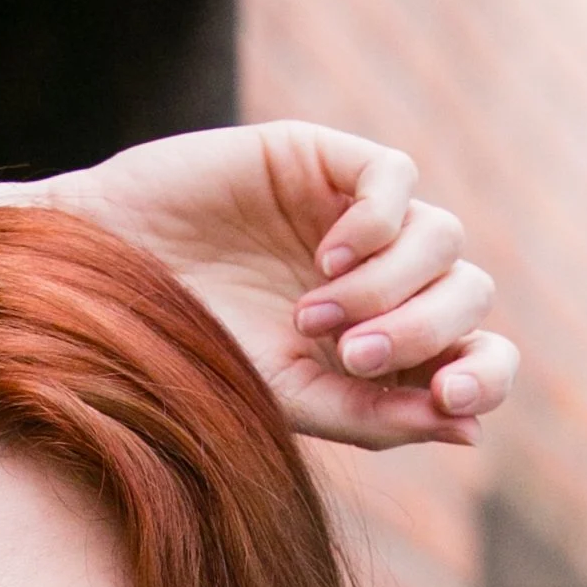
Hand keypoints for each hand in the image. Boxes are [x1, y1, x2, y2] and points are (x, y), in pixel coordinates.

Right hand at [0, 124, 513, 451]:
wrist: (103, 292)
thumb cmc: (189, 356)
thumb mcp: (289, 402)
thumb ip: (377, 416)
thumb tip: (471, 427)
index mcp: (386, 345)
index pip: (476, 352)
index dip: (484, 373)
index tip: (450, 395)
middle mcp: (385, 280)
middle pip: (469, 294)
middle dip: (423, 331)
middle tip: (350, 355)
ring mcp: (359, 218)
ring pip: (444, 237)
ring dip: (389, 287)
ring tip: (312, 317)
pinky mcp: (324, 159)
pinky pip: (397, 177)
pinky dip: (378, 224)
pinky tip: (327, 258)